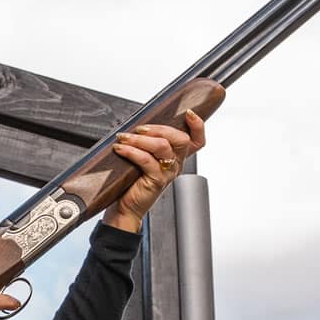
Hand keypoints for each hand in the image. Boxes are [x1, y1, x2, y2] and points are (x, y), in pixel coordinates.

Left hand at [104, 109, 207, 230]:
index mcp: (176, 157)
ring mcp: (168, 173)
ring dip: (140, 139)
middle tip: (139, 129)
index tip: (189, 113)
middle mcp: (176, 164)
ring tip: (124, 138)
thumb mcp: (144, 157)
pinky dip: (131, 151)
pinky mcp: (156, 181)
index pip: (197, 141)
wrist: (126, 206)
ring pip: (162, 146)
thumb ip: (148, 142)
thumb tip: (137, 124)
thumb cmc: (133, 181)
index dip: (198, 126)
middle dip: (159, 128)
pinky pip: (146, 160)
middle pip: (181, 139)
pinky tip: (120, 149)